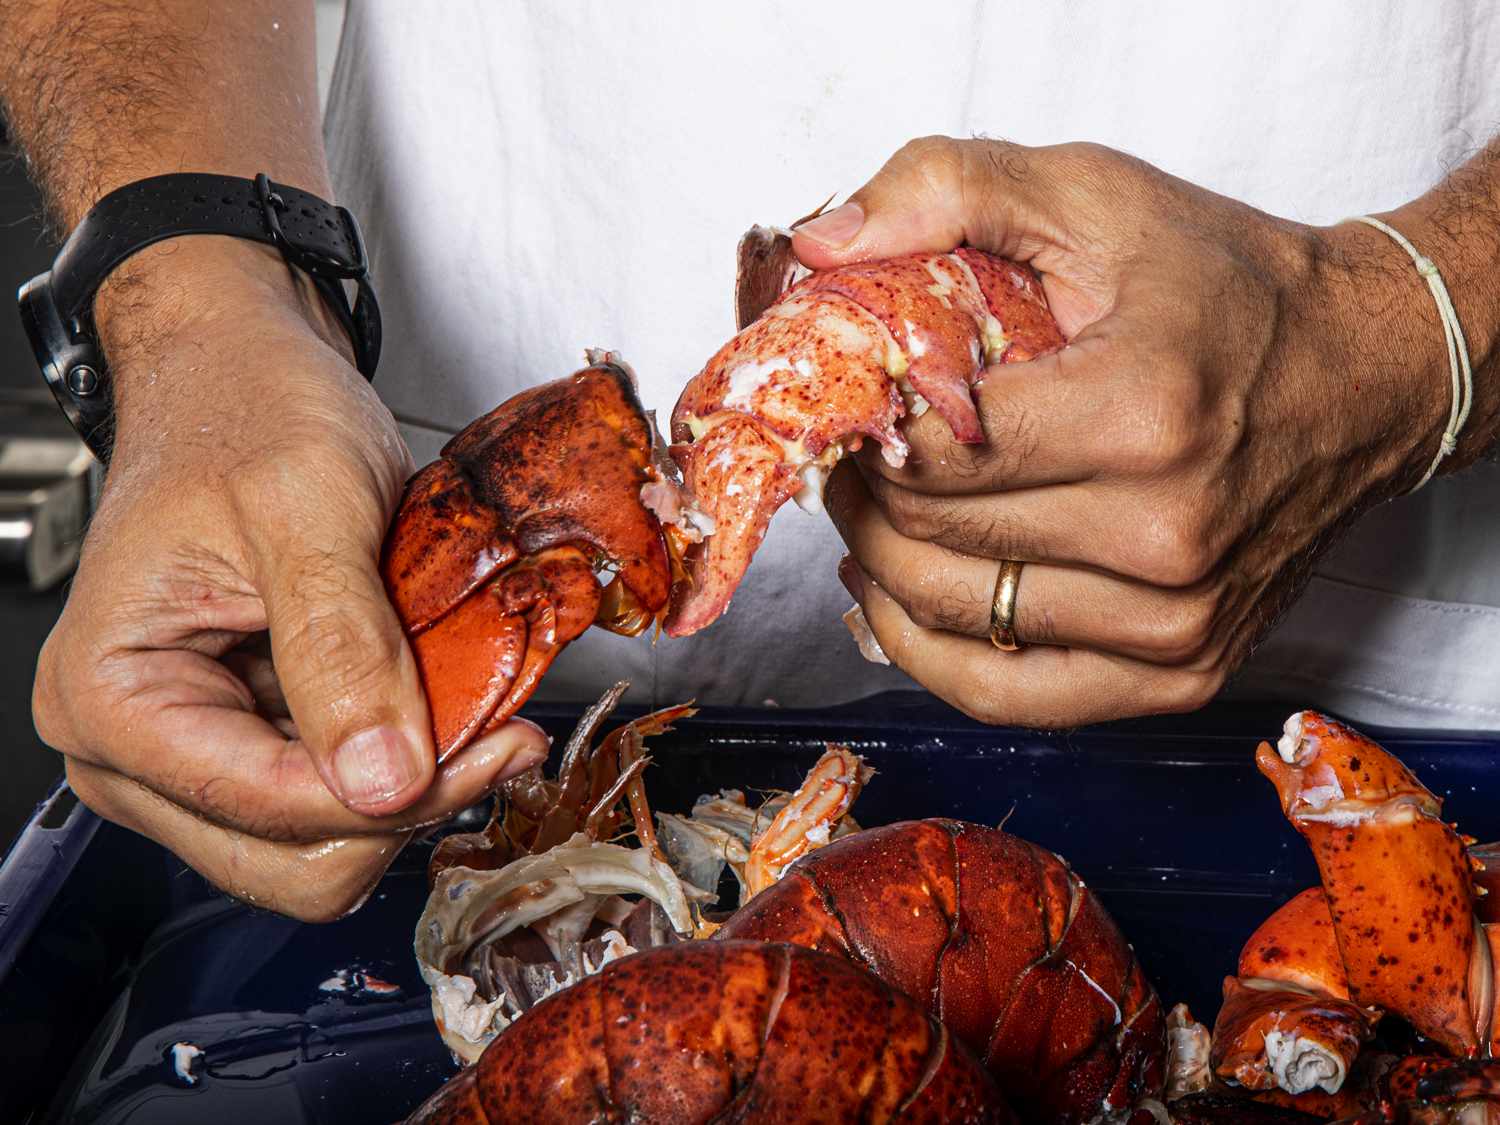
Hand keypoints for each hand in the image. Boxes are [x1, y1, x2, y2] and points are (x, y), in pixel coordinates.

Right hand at [31, 240, 548, 920]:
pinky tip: (443, 698)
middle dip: (403, 806)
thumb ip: (341, 645)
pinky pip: (337, 792)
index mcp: (112, 696)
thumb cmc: (245, 410)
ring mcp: (193, 750)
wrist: (241, 368)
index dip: (396, 795)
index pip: (267, 809)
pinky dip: (403, 759)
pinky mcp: (249, 735)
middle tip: (493, 732)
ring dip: (411, 786)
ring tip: (470, 705)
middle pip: (289, 861)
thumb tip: (384, 778)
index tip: (496, 742)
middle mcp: (134, 746)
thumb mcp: (305, 509)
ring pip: (320, 843)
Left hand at [798, 137, 1449, 725]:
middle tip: (856, 447)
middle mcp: (1168, 535)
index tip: (860, 396)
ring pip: (951, 617)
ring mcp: (1179, 622)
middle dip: (865, 489)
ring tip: (874, 509)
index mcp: (1145, 414)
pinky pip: (1003, 696)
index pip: (934, 454)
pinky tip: (901, 595)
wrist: (1372, 373)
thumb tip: (819, 245)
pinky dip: (929, 652)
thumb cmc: (1233, 288)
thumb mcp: (1098, 194)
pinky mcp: (1182, 674)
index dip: (868, 424)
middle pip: (931, 538)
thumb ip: (950, 186)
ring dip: (882, 565)